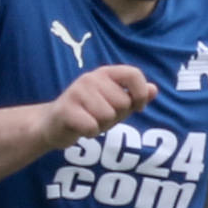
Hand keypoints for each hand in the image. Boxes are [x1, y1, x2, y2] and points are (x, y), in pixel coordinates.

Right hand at [41, 64, 156, 149]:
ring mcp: (76, 92)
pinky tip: (81, 128)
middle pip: (122, 102)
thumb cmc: (89, 114)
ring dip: (101, 125)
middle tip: (99, 116)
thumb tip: (154, 89)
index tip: (137, 106)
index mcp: (105, 73)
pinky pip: (92, 127)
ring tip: (89, 120)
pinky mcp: (65, 109)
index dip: (140, 93)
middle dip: (116, 116)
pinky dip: (90, 133)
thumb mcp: (116, 106)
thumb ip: (135, 97)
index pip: (133, 74)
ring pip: (108, 115)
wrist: (53, 125)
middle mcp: (91, 78)